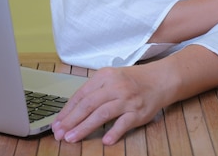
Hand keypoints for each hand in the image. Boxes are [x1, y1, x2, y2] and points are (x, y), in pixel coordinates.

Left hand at [52, 64, 170, 144]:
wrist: (160, 79)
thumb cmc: (132, 80)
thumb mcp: (111, 78)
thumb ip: (94, 91)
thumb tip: (72, 111)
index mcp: (105, 76)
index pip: (81, 95)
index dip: (67, 111)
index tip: (57, 123)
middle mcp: (115, 86)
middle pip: (88, 105)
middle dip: (71, 121)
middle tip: (60, 134)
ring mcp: (127, 99)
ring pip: (102, 114)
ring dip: (85, 127)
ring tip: (72, 138)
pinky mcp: (138, 112)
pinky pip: (124, 123)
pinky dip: (114, 132)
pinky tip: (105, 141)